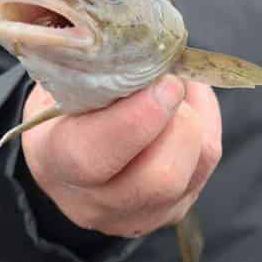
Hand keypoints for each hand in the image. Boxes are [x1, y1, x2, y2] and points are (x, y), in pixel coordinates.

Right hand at [21, 75, 221, 238]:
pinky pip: (207, 162)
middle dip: (180, 121)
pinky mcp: (173, 209)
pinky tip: (187, 101)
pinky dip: (206, 122)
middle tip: (172, 81)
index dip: (135, 121)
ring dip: (196, 117)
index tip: (162, 82)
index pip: (91, 158)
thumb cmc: (64, 102)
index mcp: (54, 161)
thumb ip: (94, 68)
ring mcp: (138, 215)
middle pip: (159, 178)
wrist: (67, 147)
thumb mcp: (62, 79)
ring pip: (194, 170)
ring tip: (177, 84)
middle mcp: (94, 201)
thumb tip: (147, 46)